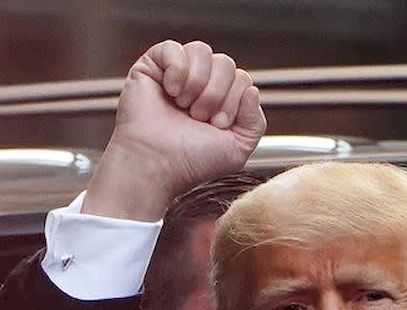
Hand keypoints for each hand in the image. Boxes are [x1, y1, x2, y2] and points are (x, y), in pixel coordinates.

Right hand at [83, 40, 266, 219]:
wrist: (157, 164)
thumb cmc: (191, 161)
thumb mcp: (237, 148)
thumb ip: (255, 122)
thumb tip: (252, 90)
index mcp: (220, 100)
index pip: (242, 79)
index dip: (233, 101)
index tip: (216, 125)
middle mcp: (200, 84)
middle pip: (225, 63)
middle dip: (216, 94)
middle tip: (198, 117)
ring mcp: (176, 74)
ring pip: (202, 51)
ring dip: (197, 83)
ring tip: (184, 106)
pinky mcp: (152, 67)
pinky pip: (173, 48)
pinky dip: (176, 70)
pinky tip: (169, 91)